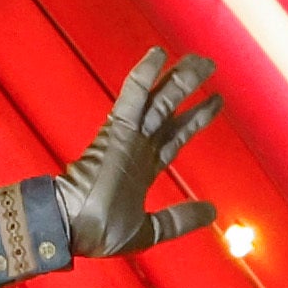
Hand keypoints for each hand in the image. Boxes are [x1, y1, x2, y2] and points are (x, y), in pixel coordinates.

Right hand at [59, 49, 220, 257]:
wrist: (71, 229)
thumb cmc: (98, 233)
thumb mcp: (150, 230)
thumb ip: (179, 219)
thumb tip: (212, 212)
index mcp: (143, 167)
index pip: (175, 134)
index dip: (195, 117)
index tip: (215, 100)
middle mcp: (138, 146)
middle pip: (169, 109)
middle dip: (188, 87)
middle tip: (208, 63)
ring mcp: (128, 136)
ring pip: (159, 100)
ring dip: (179, 78)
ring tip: (200, 59)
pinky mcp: (117, 131)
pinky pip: (132, 97)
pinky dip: (144, 75)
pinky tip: (158, 54)